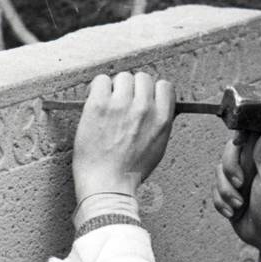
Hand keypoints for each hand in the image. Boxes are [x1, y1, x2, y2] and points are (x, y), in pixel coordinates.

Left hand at [72, 71, 175, 201]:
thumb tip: (158, 107)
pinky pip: (101, 80)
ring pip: (122, 77)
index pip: (164, 86)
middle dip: (132, 89)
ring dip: (115, 88)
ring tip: (108, 106)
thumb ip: (159, 124)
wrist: (107, 184)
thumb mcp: (158, 148)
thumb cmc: (129, 172)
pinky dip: (97, 89)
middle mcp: (144, 108)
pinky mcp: (99, 105)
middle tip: (122, 104)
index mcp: (162, 119)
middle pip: (142, 78)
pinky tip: (96, 104)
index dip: (152, 91)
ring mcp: (121, 105)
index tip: (143, 98)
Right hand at [212, 129, 260, 253]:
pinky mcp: (229, 189)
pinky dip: (221, 201)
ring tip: (238, 204)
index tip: (238, 142)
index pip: (254, 133)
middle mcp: (255, 163)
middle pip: (231, 148)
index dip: (243, 134)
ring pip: (220, 169)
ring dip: (225, 189)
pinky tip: (232, 212)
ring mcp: (241, 176)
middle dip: (230, 167)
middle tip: (239, 184)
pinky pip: (215, 187)